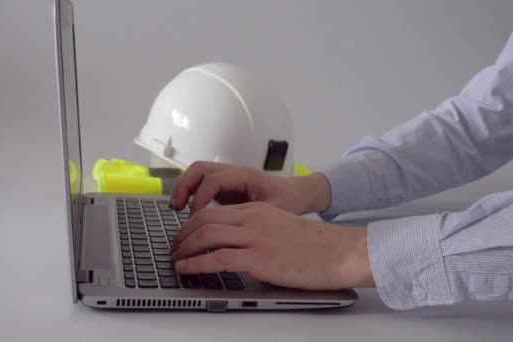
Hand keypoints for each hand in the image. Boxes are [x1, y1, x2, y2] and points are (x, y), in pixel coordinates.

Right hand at [169, 161, 331, 214]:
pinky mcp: (224, 185)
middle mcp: (233, 171)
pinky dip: (190, 192)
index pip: (213, 180)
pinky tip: (186, 211)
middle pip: (199, 168)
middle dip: (184, 186)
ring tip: (175, 209)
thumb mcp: (273, 212)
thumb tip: (226, 233)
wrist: (298, 193)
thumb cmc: (288, 201)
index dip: (201, 198)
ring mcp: (227, 176)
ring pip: (196, 173)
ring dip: (183, 188)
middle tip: (176, 208)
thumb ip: (251, 219)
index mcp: (245, 175)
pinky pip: (201, 183)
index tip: (197, 218)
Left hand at [171, 202, 374, 289]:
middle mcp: (252, 219)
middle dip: (181, 234)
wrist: (339, 251)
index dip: (192, 222)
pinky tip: (186, 268)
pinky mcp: (258, 258)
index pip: (214, 210)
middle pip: (203, 218)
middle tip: (173, 247)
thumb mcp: (281, 228)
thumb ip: (258, 231)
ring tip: (175, 259)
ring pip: (205, 235)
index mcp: (257, 210)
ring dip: (184, 248)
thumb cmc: (315, 245)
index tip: (184, 234)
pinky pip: (216, 259)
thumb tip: (239, 249)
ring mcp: (254, 238)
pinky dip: (195, 264)